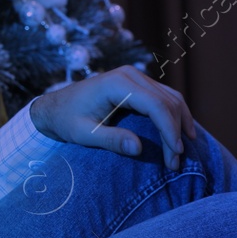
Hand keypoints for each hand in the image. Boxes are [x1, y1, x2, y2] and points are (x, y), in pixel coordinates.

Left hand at [29, 65, 197, 170]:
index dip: (169, 130)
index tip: (175, 154)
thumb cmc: (66, 120)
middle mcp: (130, 75)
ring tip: (181, 152)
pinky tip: (181, 134)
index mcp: (117, 83)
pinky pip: (165, 97)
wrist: (55, 107)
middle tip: (176, 162)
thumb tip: (138, 149)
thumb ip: (110, 140)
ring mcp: (135, 77)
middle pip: (167, 101)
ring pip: (171, 98)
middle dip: (175, 132)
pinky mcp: (138, 84)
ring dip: (179, 124)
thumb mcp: (83, 134)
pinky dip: (175, 115)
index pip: (155, 105)